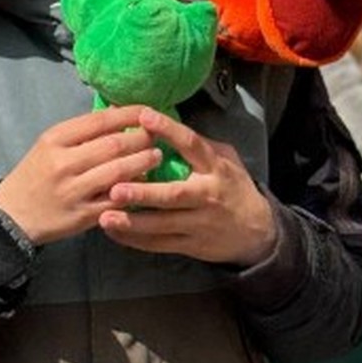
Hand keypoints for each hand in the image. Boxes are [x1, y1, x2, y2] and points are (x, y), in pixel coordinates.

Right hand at [0, 105, 160, 245]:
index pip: (100, 120)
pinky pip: (116, 199)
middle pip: (114, 145)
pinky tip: (145, 184)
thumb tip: (119, 112)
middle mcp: (63, 163)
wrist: (13, 214)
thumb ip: (82, 130)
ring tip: (156, 155)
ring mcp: (74, 191)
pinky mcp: (83, 215)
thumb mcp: (50, 144)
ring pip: (119, 171)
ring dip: (144, 162)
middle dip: (142, 138)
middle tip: (156, 135)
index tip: (148, 112)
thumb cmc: (36, 173)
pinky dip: (134, 189)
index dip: (130, 114)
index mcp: (55, 139)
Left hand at [97, 108, 277, 267]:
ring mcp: (199, 224)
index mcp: (216, 168)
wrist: (257, 232)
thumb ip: (200, 145)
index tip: (144, 117)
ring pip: (162, 225)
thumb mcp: (227, 160)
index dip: (169, 130)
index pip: (192, 145)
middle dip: (144, 193)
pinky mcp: (191, 245)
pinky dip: (135, 240)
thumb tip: (166, 125)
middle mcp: (207, 196)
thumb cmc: (234, 188)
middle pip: (174, 195)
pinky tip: (113, 232)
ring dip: (133, 222)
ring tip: (104, 217)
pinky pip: (159, 244)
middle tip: (116, 188)